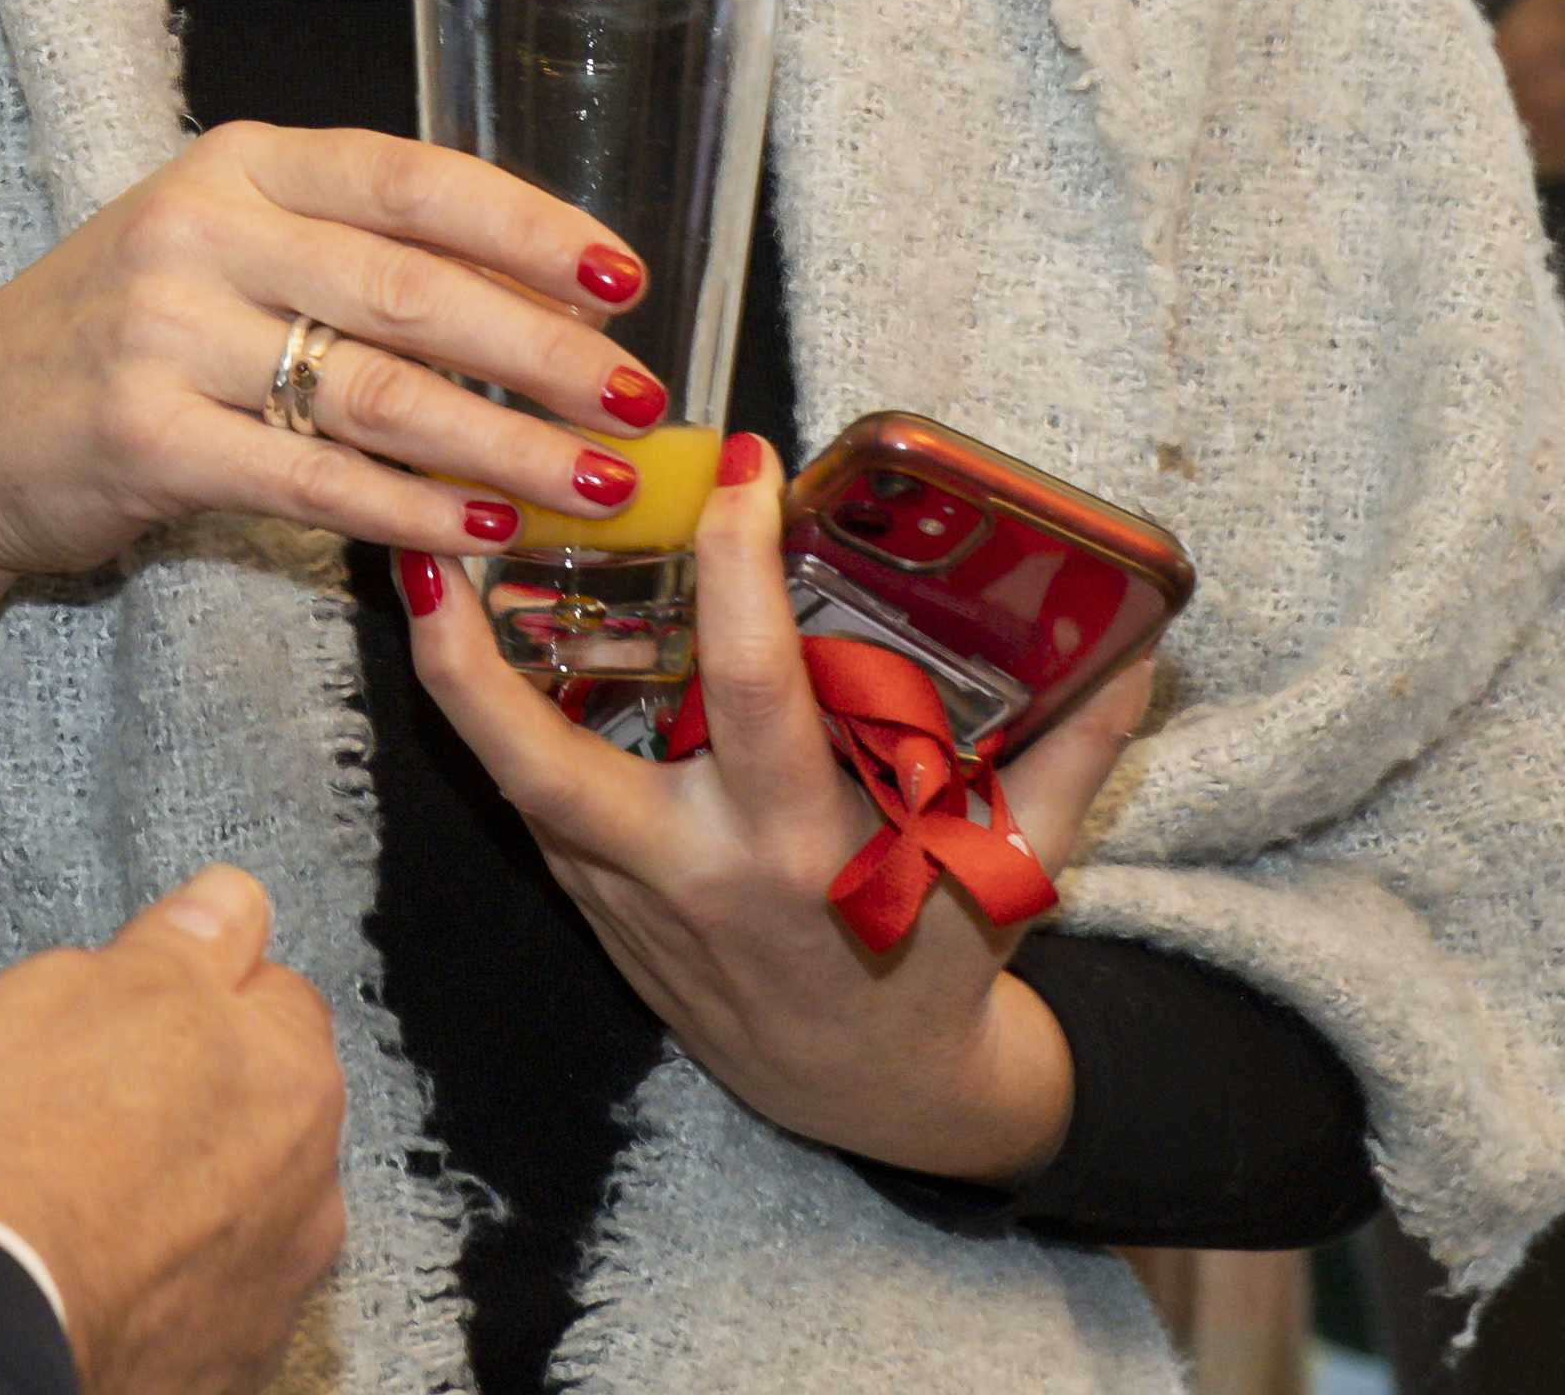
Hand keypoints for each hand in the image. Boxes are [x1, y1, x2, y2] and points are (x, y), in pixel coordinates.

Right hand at [0, 120, 666, 735]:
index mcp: (236, 166)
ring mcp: (164, 332)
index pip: (412, 178)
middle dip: (544, 351)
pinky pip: (312, 481)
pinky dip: (408, 513)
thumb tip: (534, 300)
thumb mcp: (218, 255)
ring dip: (502, 446)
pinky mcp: (145, 438)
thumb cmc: (113, 344)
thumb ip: (346, 256)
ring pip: (375, 392)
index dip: (530, 226)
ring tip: (592, 485)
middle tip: (637, 400)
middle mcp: (199, 231)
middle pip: (411, 287)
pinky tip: (479, 536)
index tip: (626, 278)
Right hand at [0, 865, 343, 1394]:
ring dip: (185, 1201)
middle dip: (196, 1101)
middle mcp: (309, 1190)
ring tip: (81, 1200)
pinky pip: (202, 1302)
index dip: (189, 994)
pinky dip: (162, 1287)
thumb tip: (228, 903)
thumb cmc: (12, 1144)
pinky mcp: (226, 1372)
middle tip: (88, 1104)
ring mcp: (272, 1292)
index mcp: (288, 1074)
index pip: (270, 993)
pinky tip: (91, 1272)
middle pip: (261, 1110)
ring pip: (237, 1212)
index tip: (126, 1013)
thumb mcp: (72, 984)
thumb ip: (175, 943)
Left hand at [394, 433, 1158, 1180]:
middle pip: (544, 765)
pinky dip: (506, 725)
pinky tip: (484, 641)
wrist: (877, 1097)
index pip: (752, 686)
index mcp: (801, 845)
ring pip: (513, 782)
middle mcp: (695, 871)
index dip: (743, 567)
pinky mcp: (598, 911)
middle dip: (474, 664)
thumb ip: (1071, 752)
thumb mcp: (1015, 861)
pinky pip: (538, 807)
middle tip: (441, 546)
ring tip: (430, 565)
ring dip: (461, 680)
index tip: (744, 468)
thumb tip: (1134, 648)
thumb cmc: (940, 960)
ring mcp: (630, 898)